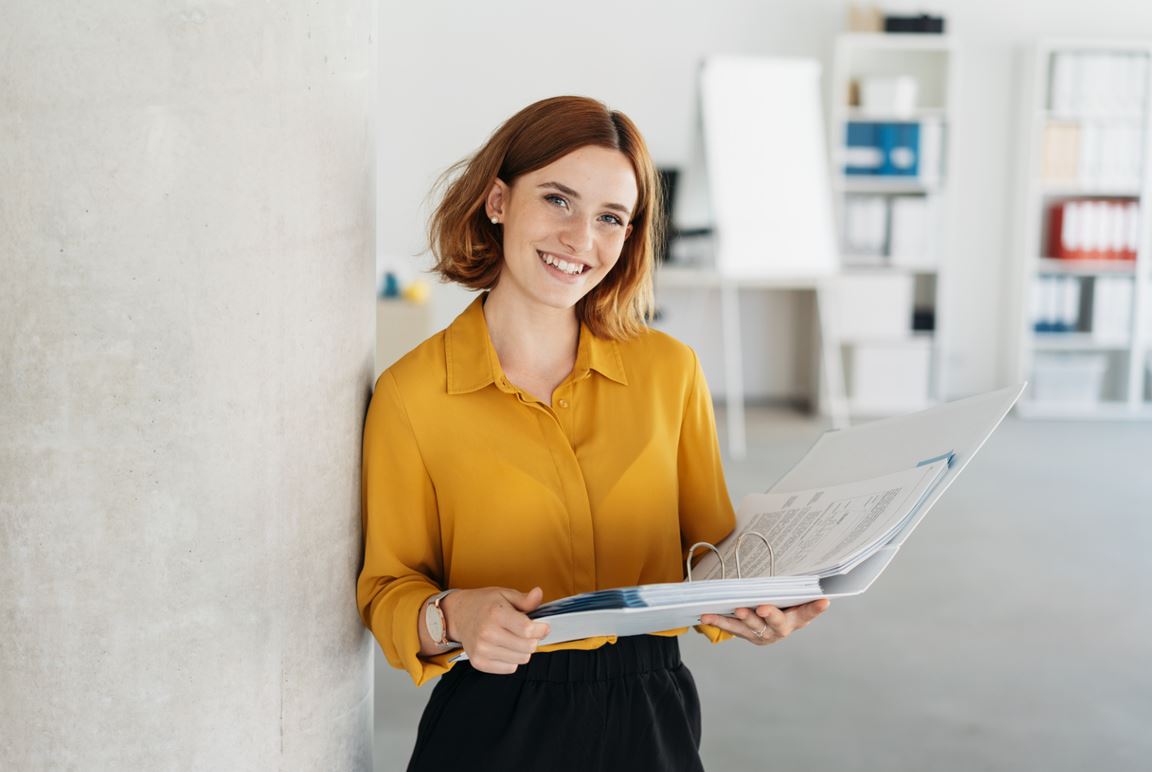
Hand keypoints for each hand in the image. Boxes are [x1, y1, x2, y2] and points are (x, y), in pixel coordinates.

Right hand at [440, 586, 550, 674]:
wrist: (458, 615)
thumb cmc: (484, 604)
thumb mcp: (505, 594)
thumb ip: (525, 599)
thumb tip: (538, 593)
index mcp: (496, 613)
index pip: (528, 629)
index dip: (541, 629)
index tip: (543, 626)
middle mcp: (487, 632)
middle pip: (527, 647)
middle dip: (533, 639)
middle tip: (527, 632)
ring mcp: (482, 649)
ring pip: (521, 659)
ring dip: (523, 650)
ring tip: (514, 639)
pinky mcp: (479, 662)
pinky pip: (510, 668)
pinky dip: (512, 659)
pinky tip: (505, 647)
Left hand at [700, 598, 828, 645]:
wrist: (772, 626)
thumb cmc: (784, 605)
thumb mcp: (792, 596)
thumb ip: (793, 588)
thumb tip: (803, 566)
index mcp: (797, 618)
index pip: (809, 612)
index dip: (815, 608)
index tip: (824, 601)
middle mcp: (781, 629)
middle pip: (777, 623)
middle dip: (770, 615)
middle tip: (762, 608)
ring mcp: (763, 635)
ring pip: (751, 628)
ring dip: (741, 620)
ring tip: (735, 611)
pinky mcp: (747, 635)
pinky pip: (732, 628)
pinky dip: (719, 621)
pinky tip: (706, 616)